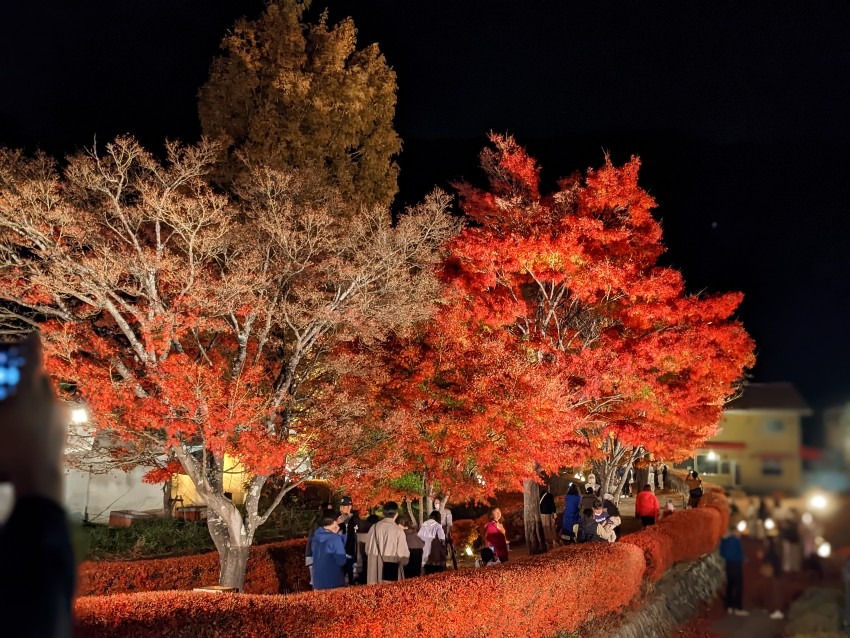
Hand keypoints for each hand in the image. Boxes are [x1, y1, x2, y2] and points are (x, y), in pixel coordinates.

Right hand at [0, 333, 66, 502]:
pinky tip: (30, 420)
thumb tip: (6, 399)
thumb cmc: (6, 453)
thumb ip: (1, 400)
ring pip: (47, 395)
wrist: (38, 479)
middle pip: (41, 377)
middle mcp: (48, 398)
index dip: (31, 346)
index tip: (34, 334)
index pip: (32, 360)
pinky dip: (41, 409)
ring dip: (35, 392)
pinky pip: (52, 410)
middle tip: (18, 372)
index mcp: (29, 392)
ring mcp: (59, 414)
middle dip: (29, 372)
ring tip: (20, 399)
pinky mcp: (63, 428)